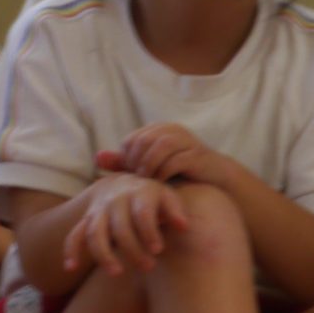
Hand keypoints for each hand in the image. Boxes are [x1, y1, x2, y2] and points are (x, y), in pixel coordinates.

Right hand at [63, 174, 188, 277]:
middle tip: (148, 267)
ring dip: (103, 253)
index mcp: (138, 193)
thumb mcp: (168, 197)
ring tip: (116, 273)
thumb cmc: (153, 198)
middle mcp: (114, 201)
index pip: (141, 213)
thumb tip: (183, 226)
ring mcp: (98, 211)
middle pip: (119, 226)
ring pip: (95, 232)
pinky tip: (70, 267)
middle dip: (132, 249)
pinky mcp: (87, 221)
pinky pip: (75, 235)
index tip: (158, 249)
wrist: (124, 183)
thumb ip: (175, 211)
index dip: (148, 232)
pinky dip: (71, 250)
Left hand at [98, 123, 230, 188]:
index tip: (130, 176)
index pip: (131, 140)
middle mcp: (172, 130)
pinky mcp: (197, 155)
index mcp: (158, 130)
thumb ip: (124, 163)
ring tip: (148, 181)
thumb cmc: (178, 175)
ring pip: (159, 147)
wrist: (216, 181)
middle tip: (138, 180)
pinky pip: (175, 160)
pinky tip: (162, 183)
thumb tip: (97, 158)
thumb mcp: (149, 168)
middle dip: (136, 162)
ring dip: (149, 166)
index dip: (126, 159)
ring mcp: (186, 141)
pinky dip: (164, 172)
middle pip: (143, 141)